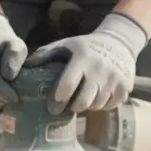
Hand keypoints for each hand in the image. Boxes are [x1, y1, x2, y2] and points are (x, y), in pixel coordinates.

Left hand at [24, 12, 148, 114]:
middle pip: (83, 101)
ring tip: (82, 99)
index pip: (68, 84)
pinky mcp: (125, 87)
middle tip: (68, 105)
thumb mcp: (67, 45)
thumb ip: (46, 54)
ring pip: (97, 105)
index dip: (58, 99)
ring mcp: (114, 79)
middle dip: (73, 107)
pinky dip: (103, 105)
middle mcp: (100, 69)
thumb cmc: (86, 46)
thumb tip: (25, 66)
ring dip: (87, 106)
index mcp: (82, 58)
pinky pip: (111, 105)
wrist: (119, 42)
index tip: (52, 108)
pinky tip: (97, 96)